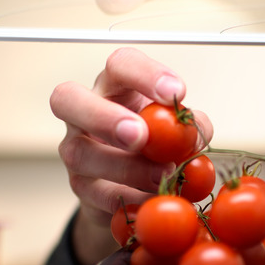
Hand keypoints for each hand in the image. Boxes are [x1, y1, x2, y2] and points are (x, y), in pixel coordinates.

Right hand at [50, 47, 212, 264]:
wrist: (135, 187)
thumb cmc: (158, 144)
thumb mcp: (179, 129)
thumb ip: (190, 126)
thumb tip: (195, 129)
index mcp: (114, 86)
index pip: (120, 65)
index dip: (145, 75)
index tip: (177, 92)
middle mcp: (84, 112)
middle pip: (68, 98)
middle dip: (105, 117)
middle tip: (141, 136)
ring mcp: (76, 149)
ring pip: (81, 153)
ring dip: (125, 167)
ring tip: (162, 176)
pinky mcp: (80, 188)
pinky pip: (96, 195)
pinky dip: (128, 199)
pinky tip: (150, 200)